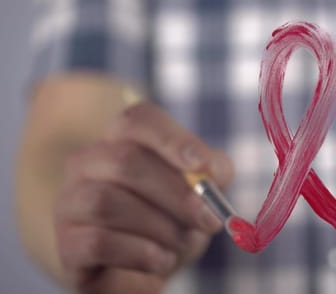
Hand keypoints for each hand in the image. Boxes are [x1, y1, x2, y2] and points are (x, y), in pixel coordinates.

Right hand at [55, 102, 233, 292]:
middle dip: (175, 193)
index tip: (200, 163)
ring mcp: (70, 202)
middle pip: (125, 161)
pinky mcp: (66, 244)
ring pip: (107, 202)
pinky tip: (160, 260)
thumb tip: (212, 170)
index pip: (138, 120)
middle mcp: (87, 163)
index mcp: (122, 140)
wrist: (142, 269)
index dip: (171, 139)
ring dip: (159, 227)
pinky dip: (141, 254)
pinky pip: (98, 242)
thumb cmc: (172, 219)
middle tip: (208, 219)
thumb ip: (213, 173)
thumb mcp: (200, 192)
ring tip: (181, 244)